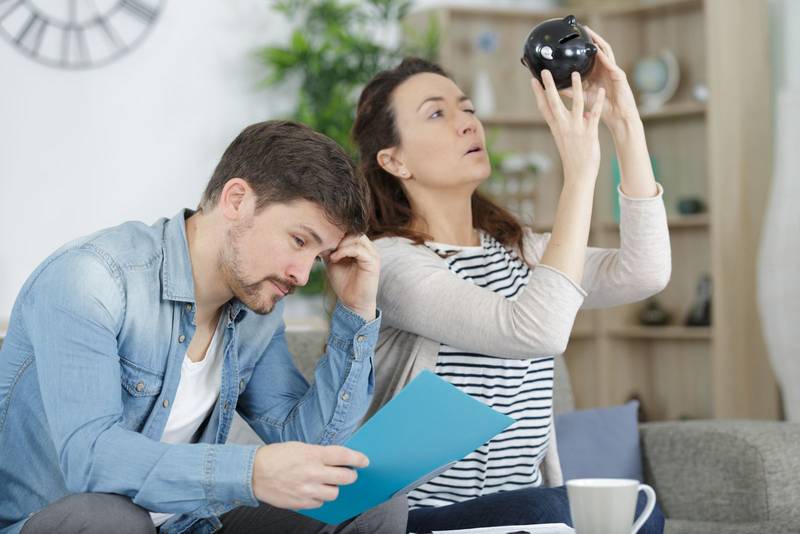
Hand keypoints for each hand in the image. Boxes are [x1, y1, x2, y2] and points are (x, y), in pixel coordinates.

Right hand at [252, 442, 368, 509]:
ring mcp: (308, 490)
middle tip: (346, 473)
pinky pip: (321, 503)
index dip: (358, 459)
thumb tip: (337, 459)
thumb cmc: (276, 457)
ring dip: (333, 488)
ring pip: (335, 493)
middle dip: (350, 475)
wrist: (254, 473)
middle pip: (346, 478)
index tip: (364, 461)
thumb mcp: (300, 447)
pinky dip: (319, 497)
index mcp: (313, 455)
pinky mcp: (301, 503)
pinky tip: (312, 490)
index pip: (344, 456)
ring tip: (325, 482)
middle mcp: (313, 473)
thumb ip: (320, 454)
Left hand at [324, 234, 379, 321]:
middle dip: (338, 235)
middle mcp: (369, 248)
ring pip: (357, 237)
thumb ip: (329, 249)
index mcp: (361, 246)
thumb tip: (317, 236)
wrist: (353, 303)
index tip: (321, 238)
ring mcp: (373, 254)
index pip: (350, 230)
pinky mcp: (373, 262)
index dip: (335, 232)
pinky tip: (334, 258)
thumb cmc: (344, 283)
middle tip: (324, 243)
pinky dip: (344, 251)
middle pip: (354, 230)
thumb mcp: (333, 261)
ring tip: (330, 253)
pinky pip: (359, 249)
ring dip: (340, 243)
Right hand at [531, 69, 604, 184]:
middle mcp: (563, 127)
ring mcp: (576, 129)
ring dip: (576, 87)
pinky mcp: (589, 133)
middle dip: (549, 86)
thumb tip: (580, 113)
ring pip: (575, 104)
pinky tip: (601, 90)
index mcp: (556, 128)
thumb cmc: (573, 158)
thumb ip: (572, 125)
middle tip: (545, 71)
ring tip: (576, 73)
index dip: (538, 93)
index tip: (533, 81)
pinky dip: (597, 102)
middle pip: (554, 102)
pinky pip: (593, 114)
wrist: (578, 174)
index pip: (544, 107)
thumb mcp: (567, 140)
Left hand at [560, 26, 639, 132]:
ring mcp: (613, 71)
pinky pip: (611, 63)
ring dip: (599, 42)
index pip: (591, 56)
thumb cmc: (602, 108)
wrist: (617, 116)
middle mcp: (606, 70)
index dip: (585, 48)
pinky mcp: (619, 76)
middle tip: (584, 28)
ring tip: (591, 33)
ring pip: (606, 52)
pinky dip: (604, 56)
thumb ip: (571, 90)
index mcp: (598, 73)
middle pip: (599, 50)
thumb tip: (555, 88)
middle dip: (592, 39)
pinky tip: (597, 50)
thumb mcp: (583, 96)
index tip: (576, 39)